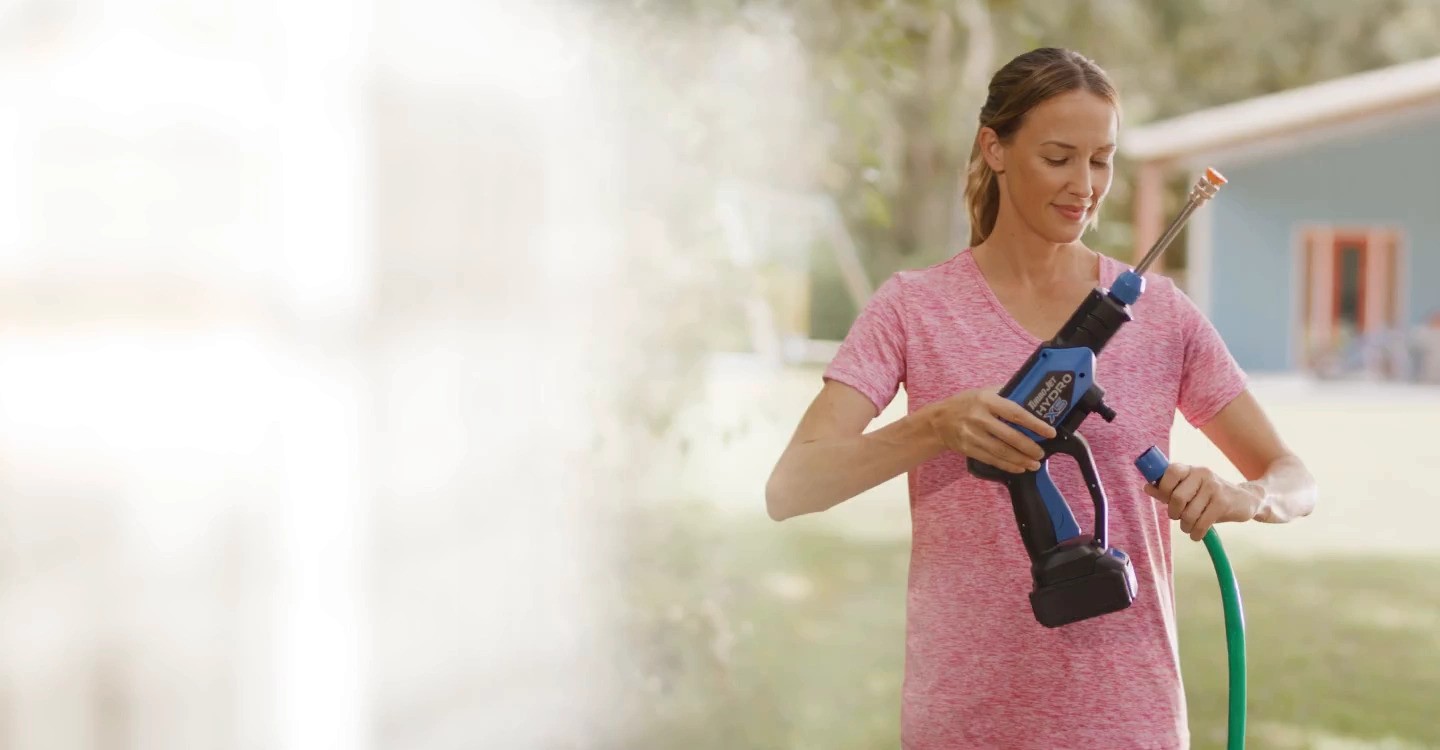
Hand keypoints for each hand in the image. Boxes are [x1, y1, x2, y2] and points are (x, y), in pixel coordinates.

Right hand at [926, 387, 1056, 473]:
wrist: (937, 421)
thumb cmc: (965, 404)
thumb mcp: (983, 392)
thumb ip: (1005, 394)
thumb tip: (1031, 399)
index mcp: (986, 400)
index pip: (1015, 413)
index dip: (1035, 424)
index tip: (1049, 432)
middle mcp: (979, 418)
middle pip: (1010, 436)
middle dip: (1029, 447)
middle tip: (1041, 453)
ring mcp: (972, 435)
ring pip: (1001, 451)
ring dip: (1021, 460)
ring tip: (1035, 464)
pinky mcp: (968, 449)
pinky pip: (992, 460)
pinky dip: (1007, 466)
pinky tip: (1019, 467)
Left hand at [1143, 463, 1262, 540]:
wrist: (1246, 500)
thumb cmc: (1211, 496)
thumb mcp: (1189, 490)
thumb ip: (1167, 489)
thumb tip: (1147, 487)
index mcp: (1190, 469)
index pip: (1169, 472)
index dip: (1163, 489)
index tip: (1166, 501)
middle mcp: (1202, 474)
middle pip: (1177, 498)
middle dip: (1174, 513)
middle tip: (1179, 518)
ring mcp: (1214, 487)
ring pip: (1189, 514)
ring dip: (1186, 526)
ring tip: (1189, 527)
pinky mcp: (1223, 503)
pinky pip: (1202, 523)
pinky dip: (1196, 533)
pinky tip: (1197, 534)